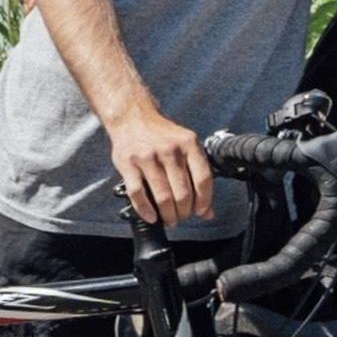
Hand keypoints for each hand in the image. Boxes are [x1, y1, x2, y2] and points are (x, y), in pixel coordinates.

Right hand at [108, 106, 213, 225]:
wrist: (133, 117)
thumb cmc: (162, 136)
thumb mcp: (185, 147)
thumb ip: (198, 175)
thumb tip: (208, 212)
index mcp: (189, 144)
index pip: (203, 179)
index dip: (204, 201)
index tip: (201, 211)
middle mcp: (170, 150)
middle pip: (183, 193)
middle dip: (184, 212)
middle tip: (181, 217)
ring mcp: (148, 156)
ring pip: (163, 197)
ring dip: (168, 215)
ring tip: (169, 219)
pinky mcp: (128, 164)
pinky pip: (138, 194)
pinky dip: (145, 210)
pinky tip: (151, 216)